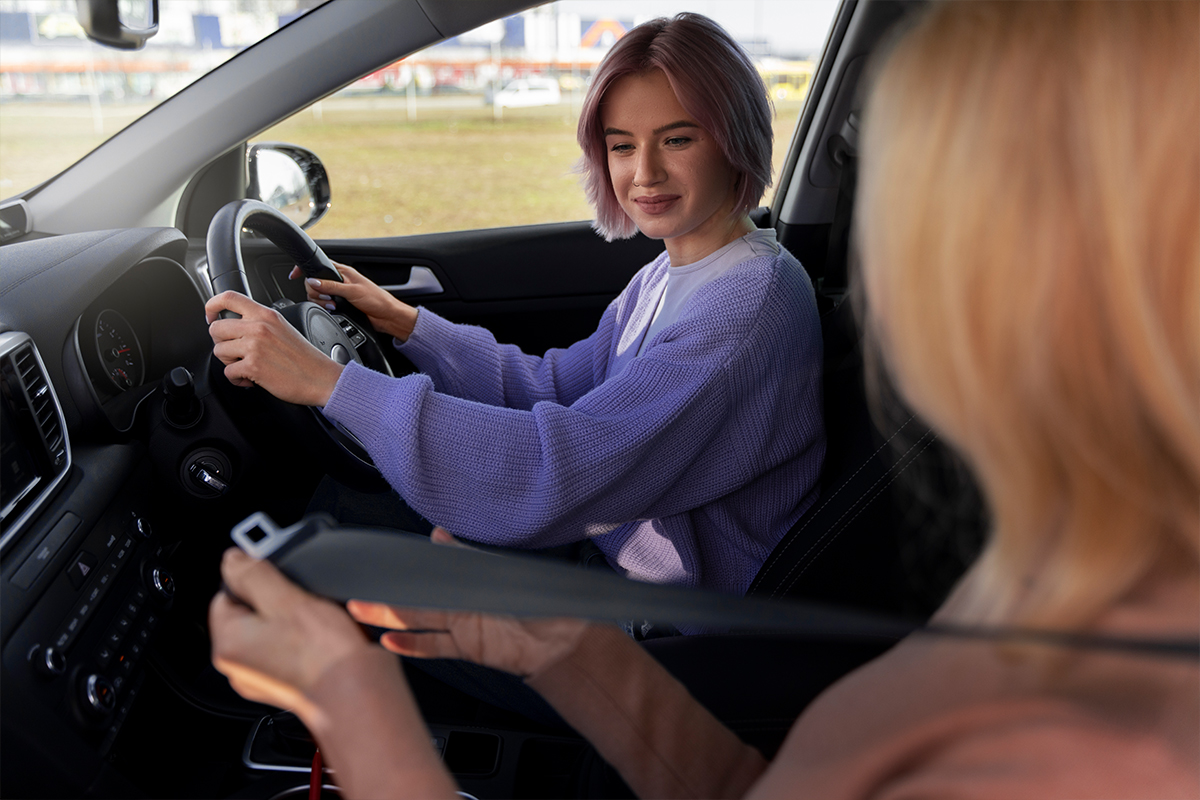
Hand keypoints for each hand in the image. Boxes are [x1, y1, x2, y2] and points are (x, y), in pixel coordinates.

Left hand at [205, 291, 344, 405]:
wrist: (322, 378)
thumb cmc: (305, 358)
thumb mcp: (283, 328)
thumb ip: (260, 322)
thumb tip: (236, 326)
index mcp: (266, 314)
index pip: (228, 297)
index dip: (212, 305)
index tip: (210, 315)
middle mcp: (258, 326)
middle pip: (216, 328)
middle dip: (221, 343)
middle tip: (235, 352)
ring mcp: (254, 346)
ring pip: (219, 351)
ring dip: (230, 362)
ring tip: (247, 366)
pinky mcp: (252, 366)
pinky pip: (228, 372)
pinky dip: (237, 379)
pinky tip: (251, 378)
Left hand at [209, 548, 371, 716]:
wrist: (358, 693)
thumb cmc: (324, 655)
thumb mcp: (286, 598)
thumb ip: (253, 574)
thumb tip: (232, 560)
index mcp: (228, 644)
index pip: (226, 594)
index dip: (254, 578)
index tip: (278, 574)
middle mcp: (240, 668)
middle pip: (250, 614)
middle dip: (276, 601)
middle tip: (302, 598)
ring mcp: (264, 679)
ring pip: (272, 632)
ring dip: (292, 620)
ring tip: (317, 619)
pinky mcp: (288, 685)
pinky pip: (289, 651)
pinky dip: (304, 641)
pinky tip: (322, 638)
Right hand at [290, 263, 418, 341]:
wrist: (387, 317)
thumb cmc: (377, 300)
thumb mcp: (352, 291)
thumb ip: (331, 286)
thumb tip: (312, 281)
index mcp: (342, 271)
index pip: (318, 264)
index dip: (305, 268)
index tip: (294, 275)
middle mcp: (339, 280)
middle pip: (314, 282)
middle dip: (315, 291)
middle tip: (327, 297)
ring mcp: (338, 292)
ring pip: (317, 293)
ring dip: (321, 301)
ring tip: (333, 305)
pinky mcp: (339, 303)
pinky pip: (324, 303)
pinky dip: (324, 307)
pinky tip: (333, 309)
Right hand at [348, 528, 589, 677]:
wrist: (564, 637)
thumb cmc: (541, 598)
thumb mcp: (506, 571)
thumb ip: (468, 558)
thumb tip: (439, 537)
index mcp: (465, 579)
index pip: (427, 573)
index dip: (402, 572)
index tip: (376, 567)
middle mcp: (459, 602)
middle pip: (415, 598)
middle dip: (385, 596)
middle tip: (356, 591)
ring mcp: (461, 626)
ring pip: (417, 622)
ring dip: (389, 619)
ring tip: (361, 613)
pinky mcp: (467, 648)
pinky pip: (434, 647)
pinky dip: (412, 646)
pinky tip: (390, 642)